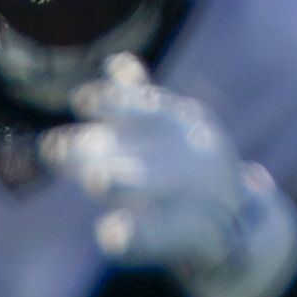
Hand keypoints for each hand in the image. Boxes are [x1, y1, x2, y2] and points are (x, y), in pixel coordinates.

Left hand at [41, 58, 296, 296]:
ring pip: (157, 185)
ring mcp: (196, 193)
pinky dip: (138, 233)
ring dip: (127, 180)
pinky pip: (166, 232)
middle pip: (141, 146)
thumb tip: (117, 62)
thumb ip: (139, 101)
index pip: (143, 108)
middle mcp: (191, 155)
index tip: (81, 99)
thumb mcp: (170, 130)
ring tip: (95, 178)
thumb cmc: (186, 169)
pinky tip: (108, 233)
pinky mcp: (194, 232)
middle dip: (105, 147)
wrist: (233, 221)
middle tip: (63, 146)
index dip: (113, 102)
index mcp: (180, 126)